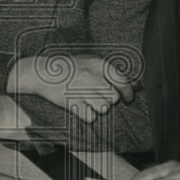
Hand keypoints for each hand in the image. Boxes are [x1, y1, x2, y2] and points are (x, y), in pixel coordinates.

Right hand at [9, 54, 134, 122]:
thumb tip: (137, 85)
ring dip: (97, 108)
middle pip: (113, 98)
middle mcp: (90, 76)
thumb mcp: (89, 62)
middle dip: (108, 100)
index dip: (128, 92)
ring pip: (103, 108)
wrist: (42, 72)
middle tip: (97, 96)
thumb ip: (110, 73)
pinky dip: (86, 115)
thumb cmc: (69, 68)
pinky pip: (90, 117)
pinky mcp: (71, 103)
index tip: (128, 99)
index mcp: (97, 63)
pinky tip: (79, 106)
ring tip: (87, 100)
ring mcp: (80, 89)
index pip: (122, 81)